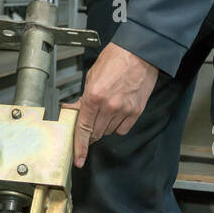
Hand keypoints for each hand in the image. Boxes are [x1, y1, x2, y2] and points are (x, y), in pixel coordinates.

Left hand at [64, 42, 160, 167]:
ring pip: (109, 131)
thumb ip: (83, 98)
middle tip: (91, 121)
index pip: (83, 128)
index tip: (78, 159)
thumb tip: (73, 111)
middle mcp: (109, 106)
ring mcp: (124, 110)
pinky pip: (123, 129)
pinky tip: (117, 113)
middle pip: (96, 133)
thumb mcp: (92, 76)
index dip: (80, 146)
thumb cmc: (116, 59)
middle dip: (90, 131)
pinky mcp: (136, 111)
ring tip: (107, 108)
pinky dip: (118, 126)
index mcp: (94, 96)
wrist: (140, 53)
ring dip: (104, 126)